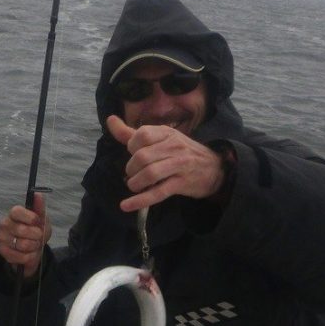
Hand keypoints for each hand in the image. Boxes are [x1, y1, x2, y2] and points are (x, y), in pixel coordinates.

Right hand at [0, 192, 50, 277]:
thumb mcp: (42, 219)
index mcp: (14, 213)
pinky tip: (29, 253)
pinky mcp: (3, 251)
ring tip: (34, 244)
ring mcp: (2, 238)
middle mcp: (5, 224)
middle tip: (38, 236)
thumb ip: (39, 207)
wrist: (33, 249)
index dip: (29, 217)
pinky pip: (19, 256)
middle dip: (36, 235)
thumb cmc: (36, 230)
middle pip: (21, 230)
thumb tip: (38, 194)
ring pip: (22, 244)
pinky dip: (29, 256)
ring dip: (33, 246)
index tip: (37, 221)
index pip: (16, 211)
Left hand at [106, 115, 228, 212]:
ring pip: (149, 174)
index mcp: (166, 133)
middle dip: (131, 169)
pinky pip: (158, 193)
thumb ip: (132, 133)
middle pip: (142, 157)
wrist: (214, 168)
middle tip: (133, 174)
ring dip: (135, 183)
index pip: (141, 135)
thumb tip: (110, 120)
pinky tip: (126, 205)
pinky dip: (140, 201)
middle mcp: (173, 146)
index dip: (132, 147)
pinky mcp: (181, 184)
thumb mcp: (160, 139)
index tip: (134, 154)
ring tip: (135, 185)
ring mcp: (179, 165)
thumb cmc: (181, 152)